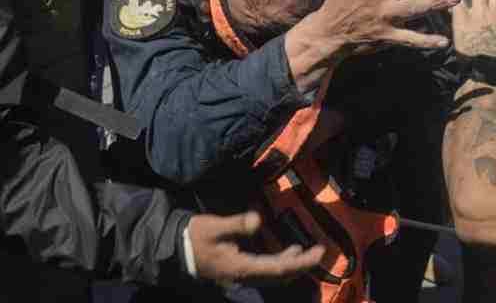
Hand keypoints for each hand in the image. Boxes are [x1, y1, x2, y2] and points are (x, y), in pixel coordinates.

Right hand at [188, 211, 322, 286]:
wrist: (176, 251)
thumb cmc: (195, 237)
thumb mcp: (214, 227)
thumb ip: (237, 224)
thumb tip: (258, 220)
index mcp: (242, 267)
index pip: (279, 268)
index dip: (301, 262)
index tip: (318, 253)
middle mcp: (245, 276)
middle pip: (281, 275)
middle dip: (302, 265)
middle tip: (320, 252)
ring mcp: (242, 276)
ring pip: (275, 276)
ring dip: (292, 265)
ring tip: (306, 252)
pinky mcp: (240, 272)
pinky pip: (267, 272)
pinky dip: (281, 264)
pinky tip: (287, 252)